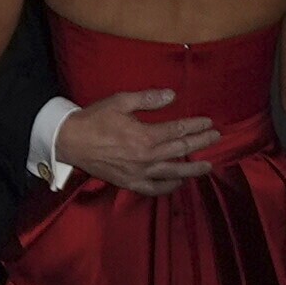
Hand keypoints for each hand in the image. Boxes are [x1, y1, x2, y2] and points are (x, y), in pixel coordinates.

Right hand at [54, 91, 218, 193]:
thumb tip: (172, 95)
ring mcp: (138, 173)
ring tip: (208, 166)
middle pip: (180, 150)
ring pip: (172, 173)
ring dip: (193, 169)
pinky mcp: (129, 183)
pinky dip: (168, 187)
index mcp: (145, 136)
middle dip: (200, 143)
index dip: (195, 126)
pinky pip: (153, 189)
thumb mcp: (120, 101)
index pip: (178, 130)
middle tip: (215, 138)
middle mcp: (145, 157)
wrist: (69, 141)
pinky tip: (178, 183)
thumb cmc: (94, 119)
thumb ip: (148, 99)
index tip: (208, 122)